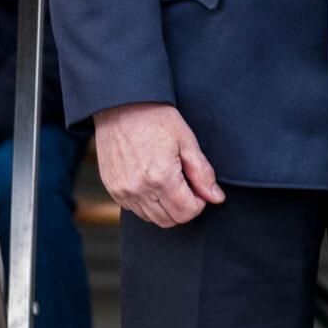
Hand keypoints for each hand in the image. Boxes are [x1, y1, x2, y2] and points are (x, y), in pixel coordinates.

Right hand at [93, 101, 223, 227]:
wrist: (121, 107)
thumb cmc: (157, 120)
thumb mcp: (187, 142)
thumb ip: (203, 174)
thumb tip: (216, 198)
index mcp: (161, 178)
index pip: (187, 213)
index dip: (199, 203)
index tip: (199, 187)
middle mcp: (139, 189)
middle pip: (169, 220)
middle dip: (184, 208)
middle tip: (187, 185)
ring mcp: (122, 191)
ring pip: (151, 218)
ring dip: (166, 207)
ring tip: (170, 182)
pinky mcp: (112, 189)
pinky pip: (134, 209)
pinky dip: (148, 203)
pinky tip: (153, 183)